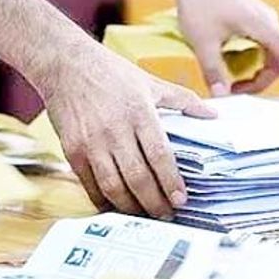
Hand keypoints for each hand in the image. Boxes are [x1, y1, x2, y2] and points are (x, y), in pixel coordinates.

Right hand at [42, 43, 214, 216]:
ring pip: (113, 186)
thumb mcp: (150, 81)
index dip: (171, 181)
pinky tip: (116, 206)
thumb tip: (212, 113)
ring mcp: (92, 142)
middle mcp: (115, 130)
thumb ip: (183, 100)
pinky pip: (89, 184)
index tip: (181, 199)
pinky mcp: (72, 150)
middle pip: (138, 177)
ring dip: (131, 206)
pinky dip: (103, 200)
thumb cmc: (111, 72)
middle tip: (166, 214)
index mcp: (139, 112)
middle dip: (154, 202)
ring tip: (144, 214)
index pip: (159, 155)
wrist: (65, 64)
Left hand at [171, 0, 278, 98]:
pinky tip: (227, 59)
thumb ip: (213, 72)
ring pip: (268, 56)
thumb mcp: (202, 42)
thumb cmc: (197, 3)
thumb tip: (220, 97)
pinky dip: (249, 59)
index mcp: (262, 25)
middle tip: (233, 91)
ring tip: (227, 76)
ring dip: (253, 71)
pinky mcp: (254, 19)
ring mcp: (262, 20)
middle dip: (260, 82)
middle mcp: (268, 21)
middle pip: (278, 62)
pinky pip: (261, 46)